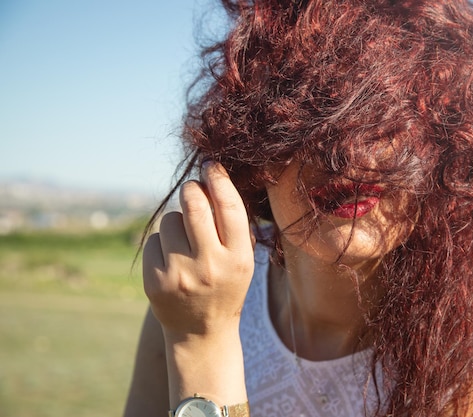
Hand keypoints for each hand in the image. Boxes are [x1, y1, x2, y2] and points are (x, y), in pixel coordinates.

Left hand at [142, 161, 254, 339]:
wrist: (201, 332)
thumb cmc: (225, 285)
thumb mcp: (242, 260)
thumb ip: (233, 225)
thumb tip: (212, 179)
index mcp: (239, 259)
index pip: (229, 206)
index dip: (218, 179)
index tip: (211, 166)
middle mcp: (210, 266)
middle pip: (194, 204)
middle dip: (192, 188)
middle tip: (192, 188)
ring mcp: (179, 274)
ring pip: (170, 219)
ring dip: (177, 221)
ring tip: (185, 241)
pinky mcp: (155, 281)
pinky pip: (154, 239)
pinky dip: (162, 242)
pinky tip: (171, 259)